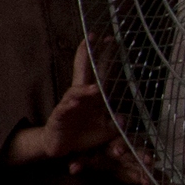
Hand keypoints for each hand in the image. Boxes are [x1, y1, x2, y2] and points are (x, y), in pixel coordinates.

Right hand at [6, 43, 118, 167]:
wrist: (62, 147)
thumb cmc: (84, 135)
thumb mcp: (106, 130)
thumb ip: (117, 124)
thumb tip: (124, 117)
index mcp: (92, 96)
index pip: (99, 71)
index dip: (104, 55)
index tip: (110, 39)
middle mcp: (80, 96)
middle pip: (83, 70)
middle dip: (87, 53)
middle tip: (93, 36)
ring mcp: (68, 105)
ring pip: (75, 91)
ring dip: (84, 89)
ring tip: (95, 89)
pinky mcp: (59, 117)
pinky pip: (64, 109)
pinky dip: (69, 106)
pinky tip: (74, 103)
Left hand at [81, 133, 155, 184]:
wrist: (102, 160)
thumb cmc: (95, 154)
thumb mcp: (87, 158)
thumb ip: (80, 161)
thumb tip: (72, 169)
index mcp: (116, 141)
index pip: (121, 139)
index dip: (122, 144)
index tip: (118, 152)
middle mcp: (130, 149)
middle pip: (139, 149)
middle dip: (143, 154)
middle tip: (146, 161)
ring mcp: (137, 161)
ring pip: (148, 164)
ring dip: (151, 170)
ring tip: (149, 180)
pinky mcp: (141, 174)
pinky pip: (149, 179)